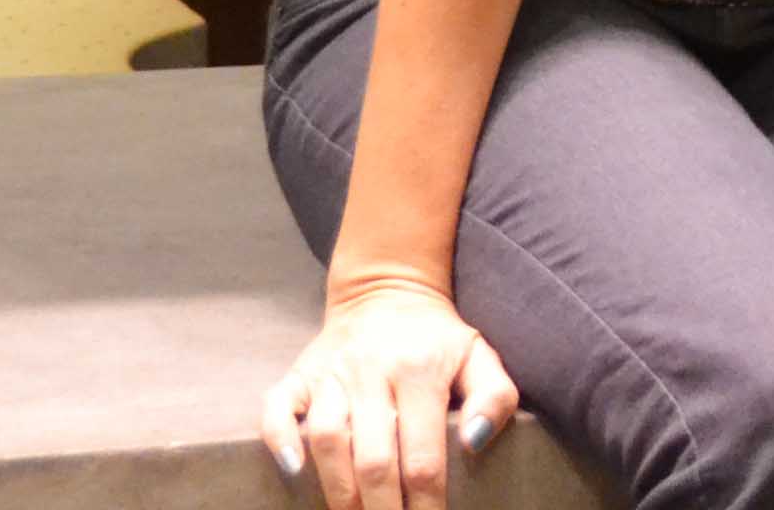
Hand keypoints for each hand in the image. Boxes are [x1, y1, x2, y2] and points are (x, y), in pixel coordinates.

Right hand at [261, 278, 519, 506]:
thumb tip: (475, 443)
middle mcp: (374, 370)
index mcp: (422, 370)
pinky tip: (293, 470)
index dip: (425, 504)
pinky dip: (280, 441)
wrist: (389, 286)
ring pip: (328, 437)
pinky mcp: (300, 373)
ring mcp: (332, 371)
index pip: (423, 456)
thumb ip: (494, 396)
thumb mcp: (478, 356)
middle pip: (374, 457)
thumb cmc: (437, 338)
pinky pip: (278, 409)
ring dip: (337, 489)